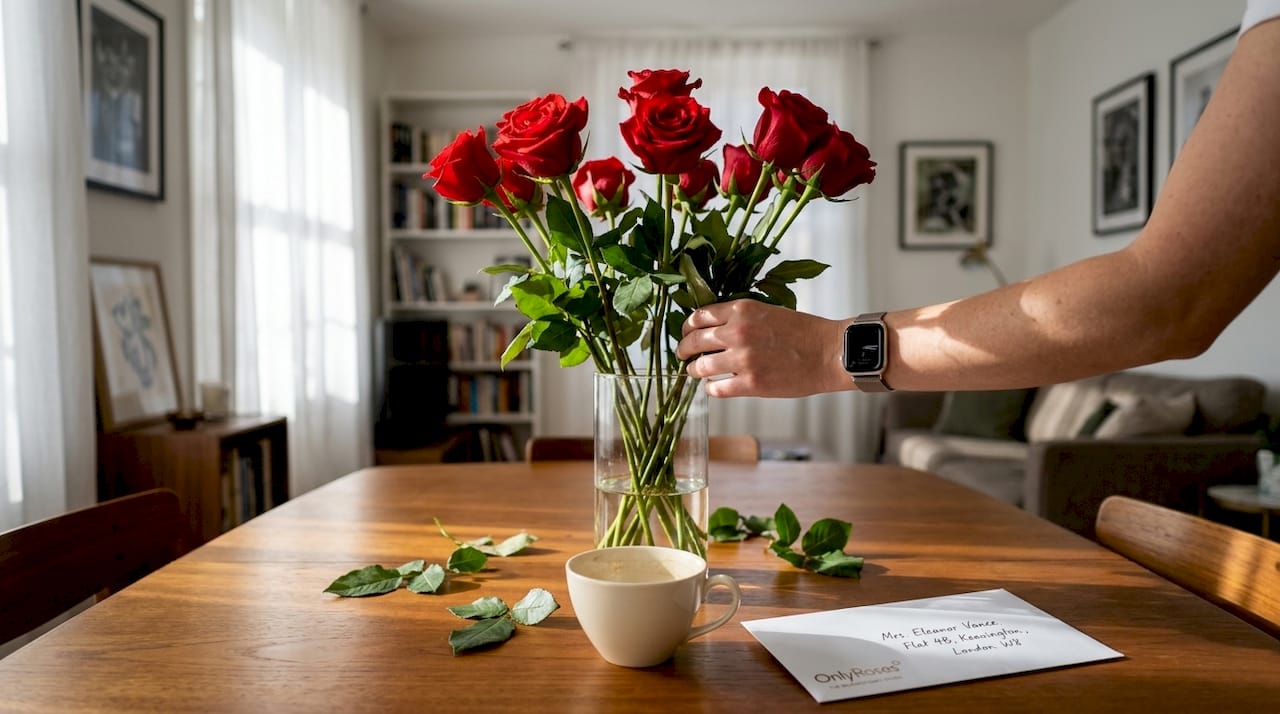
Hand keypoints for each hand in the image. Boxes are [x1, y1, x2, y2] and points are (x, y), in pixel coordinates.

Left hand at [676, 299, 852, 397]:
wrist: (829, 353)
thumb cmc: (804, 332)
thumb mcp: (768, 311)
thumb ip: (741, 318)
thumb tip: (715, 328)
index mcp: (742, 310)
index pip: (699, 316)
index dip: (688, 327)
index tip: (686, 333)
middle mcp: (738, 331)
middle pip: (694, 341)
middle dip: (683, 349)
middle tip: (683, 355)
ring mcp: (742, 359)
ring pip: (701, 366)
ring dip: (694, 370)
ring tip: (696, 372)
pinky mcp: (750, 384)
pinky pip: (716, 388)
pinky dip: (711, 388)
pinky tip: (714, 386)